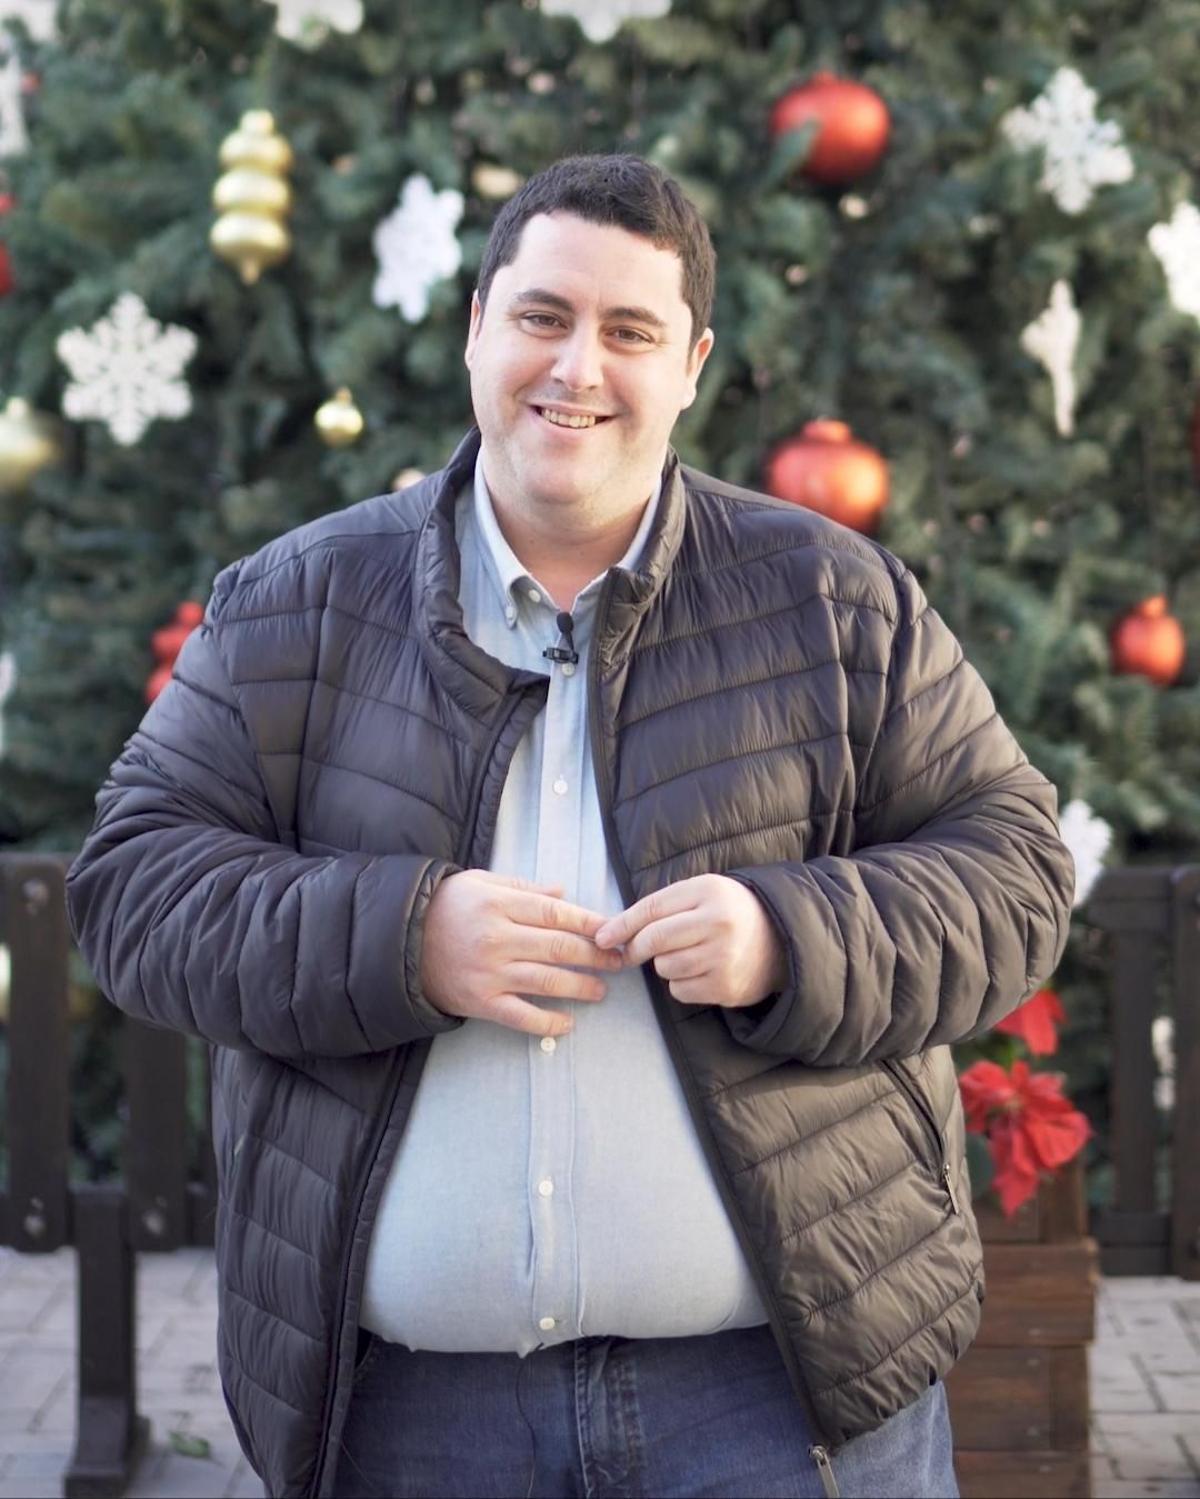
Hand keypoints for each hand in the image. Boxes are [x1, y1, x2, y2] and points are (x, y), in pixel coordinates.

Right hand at [420, 870, 621, 1037]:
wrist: (399, 942)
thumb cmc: (446, 908)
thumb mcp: (481, 884)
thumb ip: (523, 888)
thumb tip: (562, 893)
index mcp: (499, 905)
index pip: (556, 914)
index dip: (590, 923)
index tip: (613, 930)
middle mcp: (497, 938)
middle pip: (559, 948)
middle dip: (596, 956)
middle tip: (619, 961)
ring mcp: (490, 973)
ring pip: (548, 981)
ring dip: (581, 987)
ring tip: (602, 990)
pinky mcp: (481, 1002)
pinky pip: (522, 1016)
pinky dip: (548, 1022)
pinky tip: (568, 1023)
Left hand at [594, 875, 785, 1008]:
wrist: (781, 940)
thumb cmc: (730, 912)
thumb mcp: (702, 893)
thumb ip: (662, 906)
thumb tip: (613, 931)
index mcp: (708, 892)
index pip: (652, 908)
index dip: (622, 924)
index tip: (601, 937)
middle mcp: (717, 923)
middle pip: (654, 939)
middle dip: (634, 948)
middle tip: (630, 953)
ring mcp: (723, 957)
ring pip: (665, 967)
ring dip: (664, 965)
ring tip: (684, 955)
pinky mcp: (726, 987)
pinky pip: (680, 990)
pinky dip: (680, 984)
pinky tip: (699, 971)